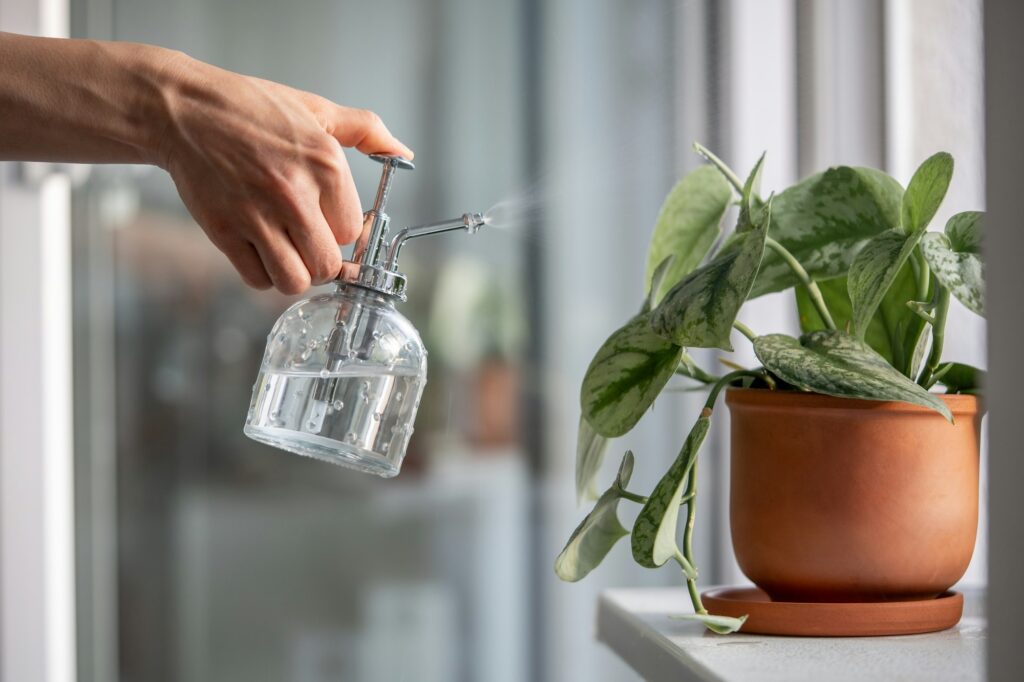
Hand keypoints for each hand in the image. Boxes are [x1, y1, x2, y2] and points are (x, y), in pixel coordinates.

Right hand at [154, 52, 412, 293]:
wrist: (184, 110)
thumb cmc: (250, 109)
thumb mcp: (316, 109)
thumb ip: (365, 131)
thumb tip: (404, 153)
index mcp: (324, 165)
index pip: (351, 231)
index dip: (342, 232)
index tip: (331, 224)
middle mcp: (294, 194)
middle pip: (327, 266)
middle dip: (323, 262)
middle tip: (311, 246)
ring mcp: (257, 216)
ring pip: (295, 281)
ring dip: (295, 274)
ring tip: (288, 253)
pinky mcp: (224, 231)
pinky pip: (257, 279)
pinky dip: (262, 273)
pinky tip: (261, 250)